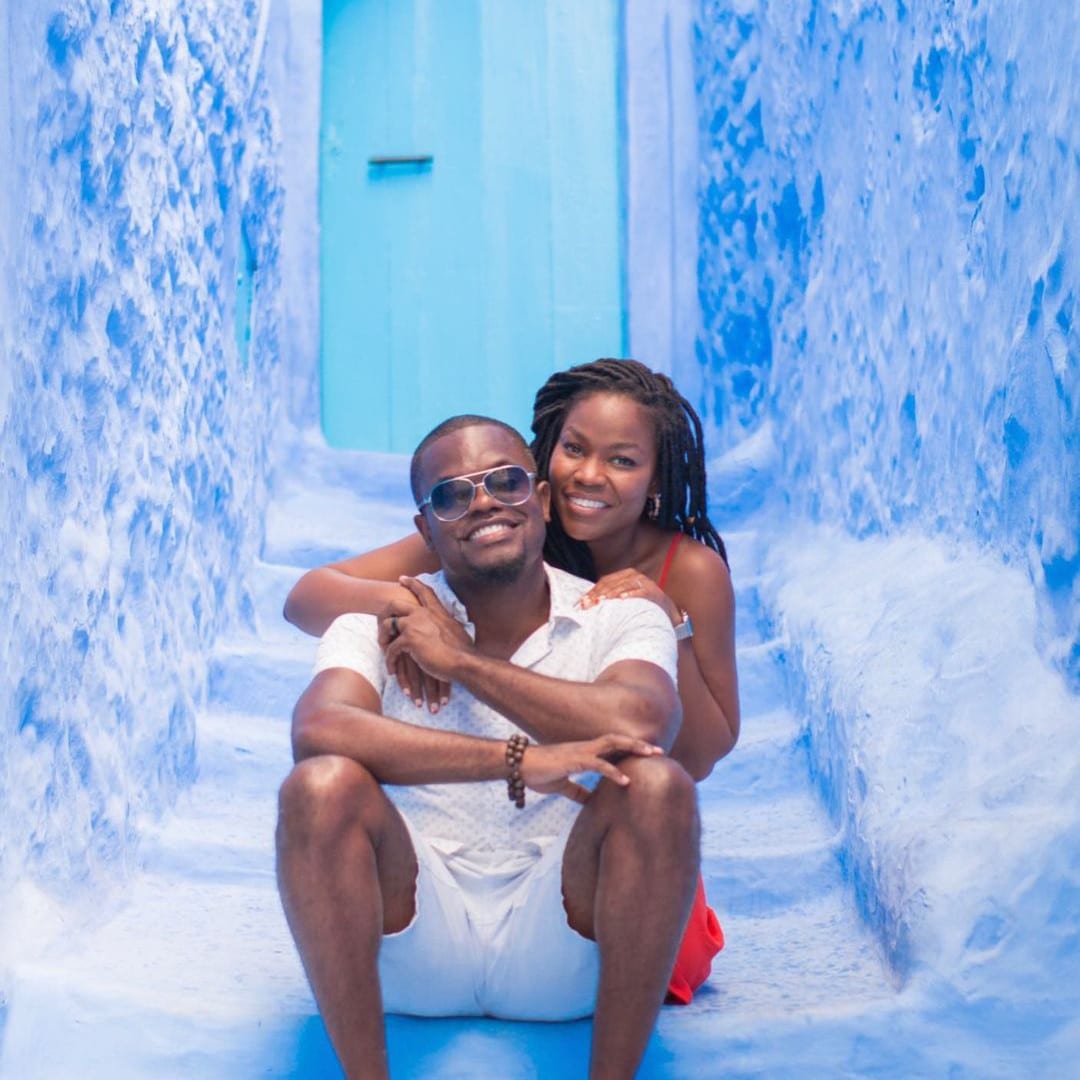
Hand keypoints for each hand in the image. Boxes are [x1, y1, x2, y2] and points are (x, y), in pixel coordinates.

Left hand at [383, 576, 474, 691]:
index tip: (402, 578)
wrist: (464, 661)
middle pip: (395, 604)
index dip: (412, 583)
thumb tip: (451, 627)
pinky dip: (389, 660)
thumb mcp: (457, 630)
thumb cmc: (464, 651)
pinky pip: (391, 648)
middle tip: (380, 624)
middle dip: (384, 613)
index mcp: (437, 611)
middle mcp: (423, 614)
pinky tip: (392, 670)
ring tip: (384, 650)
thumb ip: (448, 625)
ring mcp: (414, 625)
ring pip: (387, 625)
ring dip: (383, 638)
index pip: (423, 591)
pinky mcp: (409, 640)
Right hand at [520, 734, 664, 803]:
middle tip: (660, 750)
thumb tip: (591, 802)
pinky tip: (626, 780)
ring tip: (652, 755)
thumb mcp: (561, 786)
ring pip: (613, 744)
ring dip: (633, 748)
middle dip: (639, 744)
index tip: (649, 754)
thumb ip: (578, 792)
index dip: (630, 749)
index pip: (612, 747)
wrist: (518, 765)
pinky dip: (614, 772)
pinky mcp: (574, 760)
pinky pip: (598, 765)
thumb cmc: (538, 772)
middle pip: (618, 740)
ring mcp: (581, 752)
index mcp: (584, 752)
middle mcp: (585, 748)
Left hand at [576, 568, 679, 623]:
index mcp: (625, 575)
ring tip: (600, 601)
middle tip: (587, 605)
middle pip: (611, 583)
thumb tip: (587, 604)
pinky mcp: (653, 591)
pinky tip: (621, 599)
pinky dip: (630, 594)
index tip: (581, 603)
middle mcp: (634, 575)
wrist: (667, 612)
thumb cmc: (642, 606)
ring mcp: (644, 582)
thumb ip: (610, 598)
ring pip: (623, 586)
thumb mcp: (625, 598)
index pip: (604, 581)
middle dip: (597, 594)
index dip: (592, 591)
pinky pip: (640, 591)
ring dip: (611, 594)